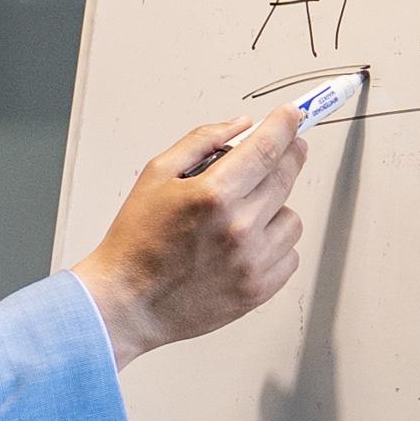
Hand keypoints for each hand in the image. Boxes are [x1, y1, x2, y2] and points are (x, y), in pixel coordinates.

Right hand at [72, 104, 309, 361]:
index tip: (293, 116)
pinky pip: (290, 255)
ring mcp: (252, 261)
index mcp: (213, 195)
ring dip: (275, 210)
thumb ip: (202, 142)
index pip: (267, 147)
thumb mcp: (156, 175)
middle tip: (279, 154)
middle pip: (286, 176)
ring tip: (242, 218)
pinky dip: (273, 246)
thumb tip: (242, 125)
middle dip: (287, 157)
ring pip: (292, 218)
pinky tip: (244, 247)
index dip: (285, 125)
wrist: (126, 304)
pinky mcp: (259, 289)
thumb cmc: (136, 242)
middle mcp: (239, 227)